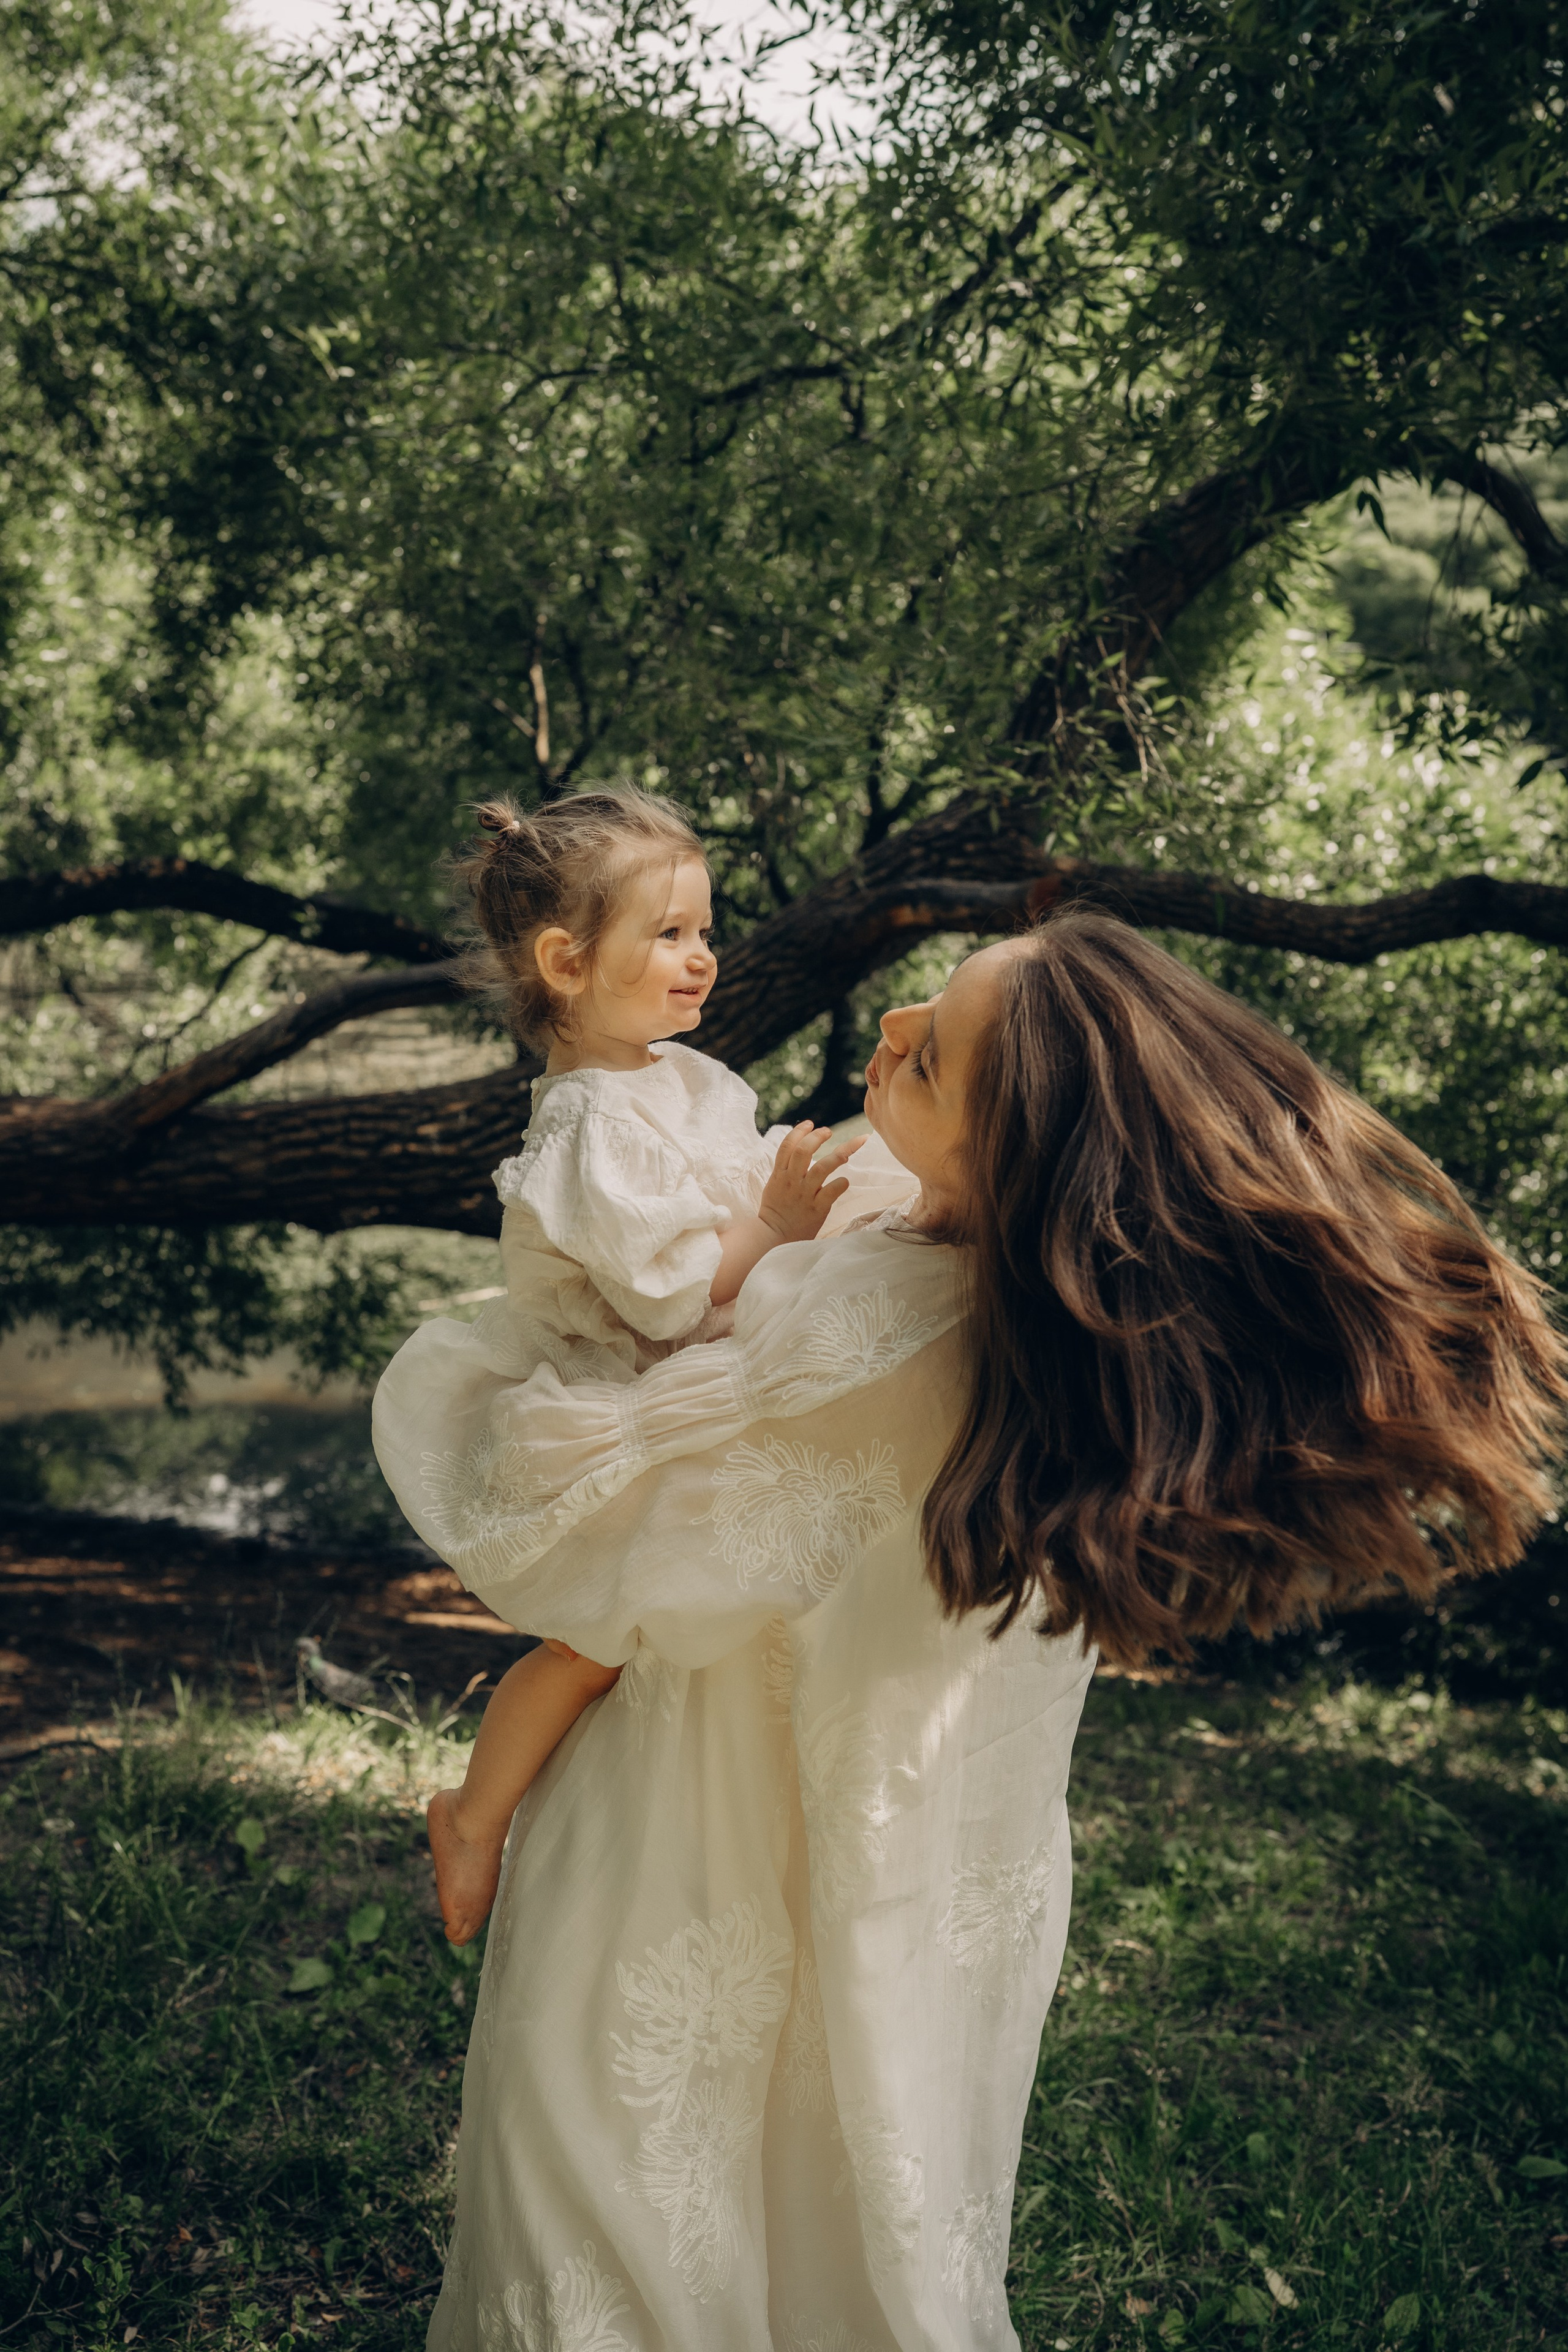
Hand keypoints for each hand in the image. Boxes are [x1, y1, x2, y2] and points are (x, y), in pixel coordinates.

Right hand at [758, 1122, 864, 1243]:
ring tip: (847, 1151)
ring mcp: (804, 1194)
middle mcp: (792, 1181)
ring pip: (821, 1168)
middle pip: (803, 1151)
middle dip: (817, 1137)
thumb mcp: (774, 1185)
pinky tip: (845, 1181)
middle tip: (828, 1132)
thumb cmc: (776, 1211)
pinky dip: (841, 1183)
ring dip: (837, 1156)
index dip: (799, 1131)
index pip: (787, 1146)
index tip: (811, 1124)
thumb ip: (785, 1169)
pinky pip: (831, 1191)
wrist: (773, 1238)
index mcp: (780, 1174)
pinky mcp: (816, 1208)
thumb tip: (797, 1152)